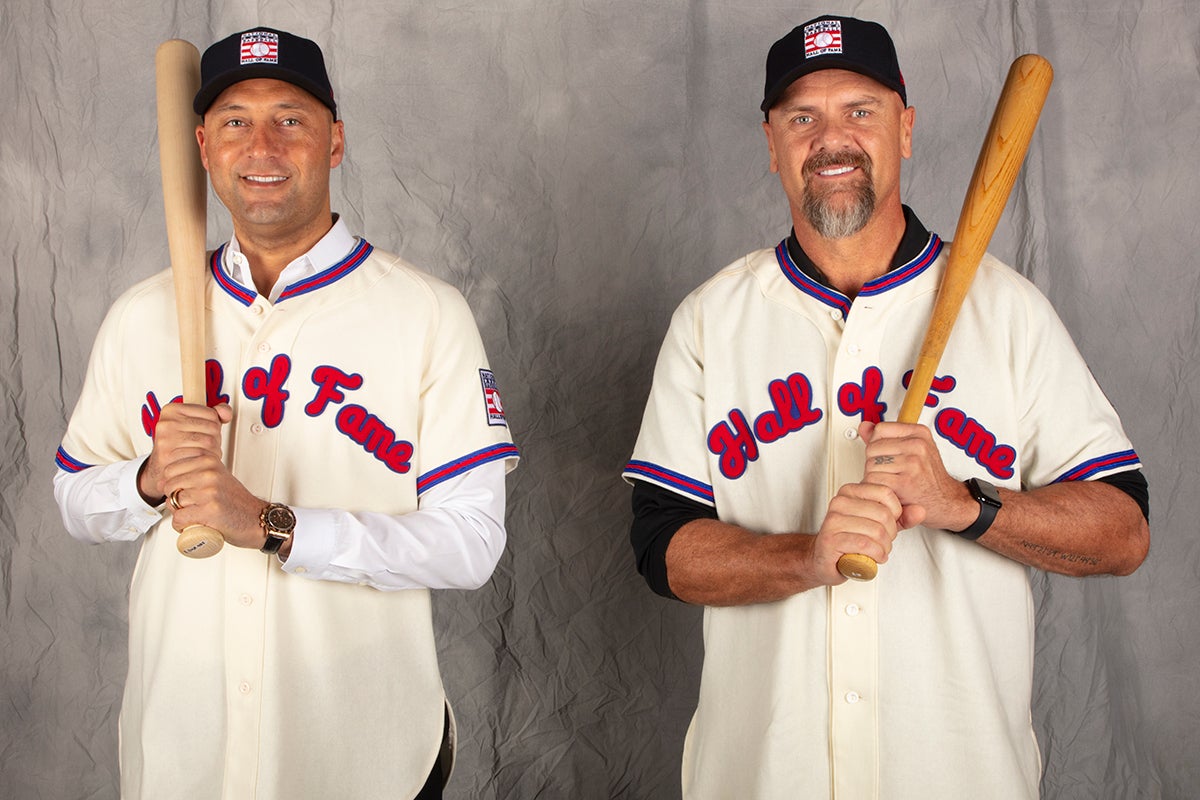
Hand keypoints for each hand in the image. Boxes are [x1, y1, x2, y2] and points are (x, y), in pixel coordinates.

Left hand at [144, 403, 267, 548]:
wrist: (254, 518)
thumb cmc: (233, 500)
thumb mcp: (215, 475)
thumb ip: (192, 470)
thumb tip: (162, 479)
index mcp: (208, 460)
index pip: (170, 466)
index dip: (171, 481)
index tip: (183, 488)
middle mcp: (208, 473)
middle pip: (168, 484)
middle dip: (172, 497)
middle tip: (188, 503)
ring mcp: (209, 491)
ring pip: (172, 502)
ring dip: (178, 512)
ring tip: (193, 512)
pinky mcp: (209, 510)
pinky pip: (179, 518)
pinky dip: (182, 525)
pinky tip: (193, 522)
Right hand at [813, 482, 902, 583]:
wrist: (824, 558)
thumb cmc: (850, 539)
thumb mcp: (881, 525)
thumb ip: (902, 517)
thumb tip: (920, 510)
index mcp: (851, 491)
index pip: (886, 493)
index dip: (896, 513)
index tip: (889, 524)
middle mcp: (840, 502)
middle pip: (884, 515)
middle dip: (890, 535)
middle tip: (883, 542)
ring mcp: (833, 520)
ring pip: (876, 532)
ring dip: (883, 548)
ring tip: (877, 551)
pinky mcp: (830, 539)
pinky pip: (865, 545)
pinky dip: (875, 555)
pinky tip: (872, 557)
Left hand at [859, 420, 974, 530]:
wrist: (946, 503)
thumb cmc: (928, 479)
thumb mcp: (912, 451)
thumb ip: (885, 438)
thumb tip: (864, 426)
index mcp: (920, 433)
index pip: (880, 429)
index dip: (878, 445)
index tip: (889, 457)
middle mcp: (918, 445)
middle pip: (872, 448)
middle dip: (875, 464)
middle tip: (891, 474)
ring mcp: (913, 463)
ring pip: (870, 465)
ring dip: (875, 478)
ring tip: (891, 483)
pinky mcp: (905, 482)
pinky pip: (874, 481)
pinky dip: (877, 489)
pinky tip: (890, 492)